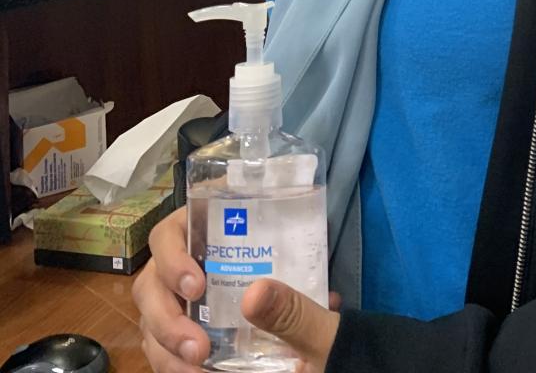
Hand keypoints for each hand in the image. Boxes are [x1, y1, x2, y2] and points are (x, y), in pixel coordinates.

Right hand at [133, 207, 340, 372]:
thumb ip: (293, 309)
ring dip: (164, 346)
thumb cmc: (325, 329)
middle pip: (153, 280)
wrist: (332, 364)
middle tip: (196, 347)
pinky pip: (161, 351)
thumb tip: (255, 294)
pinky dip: (171, 365)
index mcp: (225, 238)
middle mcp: (199, 267)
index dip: (173, 252)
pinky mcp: (187, 340)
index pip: (177, 228)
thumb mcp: (317, 321)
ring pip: (151, 319)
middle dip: (164, 315)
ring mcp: (189, 306)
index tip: (195, 285)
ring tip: (195, 368)